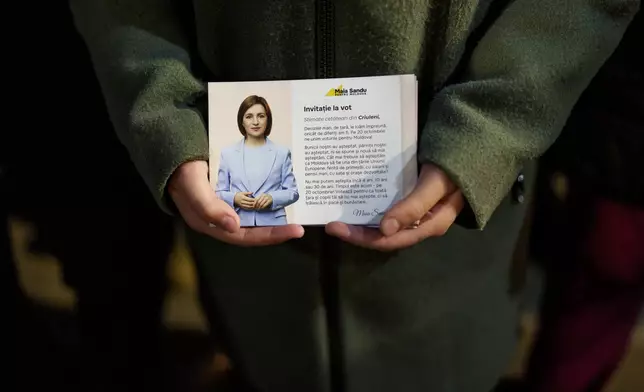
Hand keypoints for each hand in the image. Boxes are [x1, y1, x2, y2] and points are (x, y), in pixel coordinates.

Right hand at [168, 160, 303, 245]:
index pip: (245, 237)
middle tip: (300, 227)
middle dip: (276, 230)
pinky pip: (249, 203)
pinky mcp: (228, 195)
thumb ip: (210, 207)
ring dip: (272, 218)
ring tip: (294, 215)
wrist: (170, 153)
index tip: (294, 231)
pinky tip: (277, 198)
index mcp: (211, 223)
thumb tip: (234, 226)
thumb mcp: (193, 186)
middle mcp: (220, 219)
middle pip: (252, 231)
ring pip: (253, 218)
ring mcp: (224, 207)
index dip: (270, 236)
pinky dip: (264, 202)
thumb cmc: (180, 171)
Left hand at [325, 163, 463, 251]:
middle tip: (332, 224)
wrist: (476, 151)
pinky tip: (357, 202)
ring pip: (385, 226)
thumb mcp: (436, 185)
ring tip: (339, 216)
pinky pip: (389, 210)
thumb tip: (385, 230)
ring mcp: (416, 214)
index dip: (363, 238)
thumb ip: (413, 206)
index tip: (338, 227)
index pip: (390, 240)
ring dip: (362, 223)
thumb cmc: (457, 168)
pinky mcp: (413, 201)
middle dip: (358, 233)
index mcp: (428, 225)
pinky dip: (372, 208)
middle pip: (384, 236)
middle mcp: (420, 224)